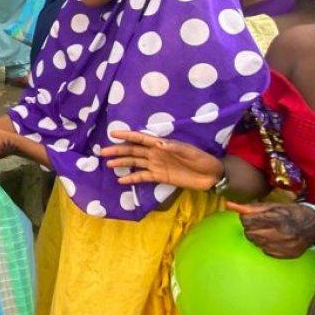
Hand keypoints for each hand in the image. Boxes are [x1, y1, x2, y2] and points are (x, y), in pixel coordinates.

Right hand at [101, 130, 222, 190]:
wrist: (212, 175)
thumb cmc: (202, 159)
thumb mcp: (190, 152)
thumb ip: (174, 148)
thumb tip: (159, 144)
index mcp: (162, 145)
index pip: (141, 139)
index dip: (127, 136)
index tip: (113, 133)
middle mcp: (156, 154)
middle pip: (133, 151)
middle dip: (118, 150)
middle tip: (102, 151)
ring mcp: (157, 166)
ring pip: (135, 163)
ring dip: (122, 163)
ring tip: (108, 164)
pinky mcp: (160, 177)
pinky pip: (142, 177)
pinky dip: (132, 178)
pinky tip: (121, 181)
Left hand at [228, 201, 314, 258]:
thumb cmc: (292, 212)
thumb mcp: (274, 206)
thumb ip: (251, 207)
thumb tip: (230, 205)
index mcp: (277, 218)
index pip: (248, 221)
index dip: (246, 218)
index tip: (250, 216)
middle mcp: (281, 234)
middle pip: (250, 233)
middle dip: (250, 227)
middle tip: (258, 224)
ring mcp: (284, 246)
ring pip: (256, 243)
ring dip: (257, 236)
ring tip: (267, 231)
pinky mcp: (286, 255)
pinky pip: (265, 251)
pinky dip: (265, 245)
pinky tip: (274, 239)